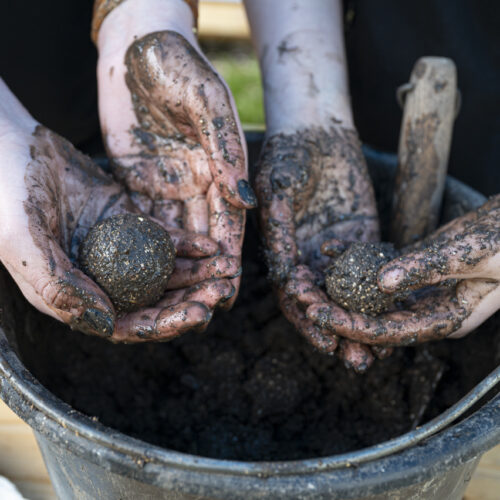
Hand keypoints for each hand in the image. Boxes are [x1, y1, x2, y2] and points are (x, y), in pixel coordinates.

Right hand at [0, 81, 238, 341]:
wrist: (5, 140)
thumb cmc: (3, 190)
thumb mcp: (21, 240)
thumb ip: (58, 285)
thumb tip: (107, 323)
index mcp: (70, 292)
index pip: (124, 323)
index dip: (163, 324)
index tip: (199, 314)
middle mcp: (95, 275)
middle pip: (151, 300)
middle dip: (188, 299)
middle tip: (222, 292)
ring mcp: (112, 248)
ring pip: (161, 270)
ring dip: (195, 273)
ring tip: (227, 268)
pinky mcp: (124, 219)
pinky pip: (160, 236)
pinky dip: (185, 243)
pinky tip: (209, 245)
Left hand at [97, 1, 254, 307]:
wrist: (139, 47)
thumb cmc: (180, 65)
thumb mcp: (208, 103)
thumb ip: (227, 148)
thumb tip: (245, 199)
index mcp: (222, 167)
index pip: (230, 219)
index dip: (229, 255)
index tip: (227, 288)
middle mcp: (198, 183)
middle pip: (204, 236)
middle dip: (205, 273)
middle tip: (203, 309)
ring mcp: (168, 185)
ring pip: (175, 236)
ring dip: (177, 269)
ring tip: (177, 303)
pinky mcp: (138, 183)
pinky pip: (144, 221)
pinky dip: (147, 248)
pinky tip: (145, 274)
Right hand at [256, 125, 380, 369]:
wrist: (316, 131)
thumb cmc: (288, 153)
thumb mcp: (277, 185)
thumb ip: (278, 223)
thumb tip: (282, 271)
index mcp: (284, 250)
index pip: (293, 292)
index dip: (306, 315)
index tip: (324, 336)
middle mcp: (309, 256)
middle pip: (322, 302)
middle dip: (338, 330)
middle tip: (355, 358)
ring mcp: (336, 249)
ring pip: (349, 294)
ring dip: (363, 322)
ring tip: (380, 351)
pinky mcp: (362, 237)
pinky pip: (372, 270)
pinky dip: (384, 294)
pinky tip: (400, 313)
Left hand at [307, 196, 499, 344]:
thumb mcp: (470, 255)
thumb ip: (427, 268)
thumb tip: (380, 282)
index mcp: (444, 319)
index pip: (388, 331)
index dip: (350, 325)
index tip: (317, 314)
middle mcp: (427, 309)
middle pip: (373, 317)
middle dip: (335, 310)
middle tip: (300, 299)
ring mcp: (419, 290)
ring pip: (370, 295)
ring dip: (339, 287)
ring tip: (305, 278)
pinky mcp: (414, 268)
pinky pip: (379, 267)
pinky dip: (355, 259)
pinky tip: (329, 250)